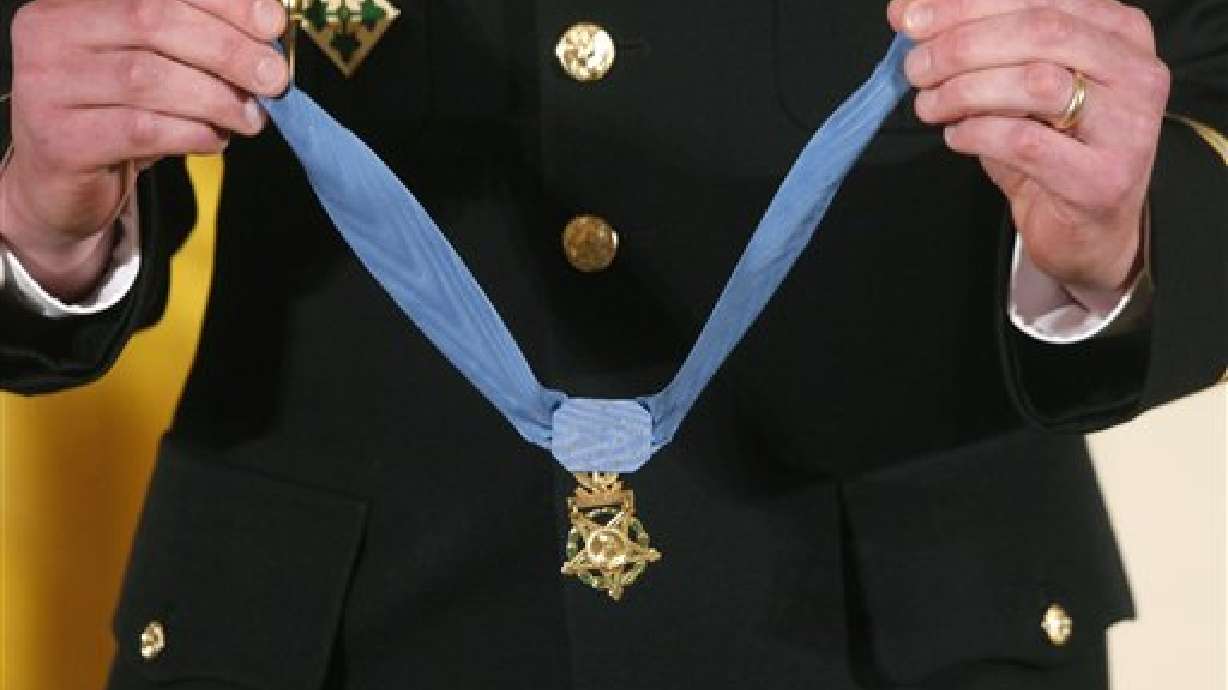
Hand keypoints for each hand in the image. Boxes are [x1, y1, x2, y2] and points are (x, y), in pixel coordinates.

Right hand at [0, 0, 289, 298]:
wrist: (59, 182)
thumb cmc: (114, 115)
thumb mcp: (153, 68)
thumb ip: (196, 45)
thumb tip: (266, 39)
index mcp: (74, 4)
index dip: (224, 2)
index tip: (273, 24)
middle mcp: (50, 35)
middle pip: (154, 22)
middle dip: (229, 50)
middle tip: (274, 79)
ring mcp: (48, 87)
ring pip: (149, 78)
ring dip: (217, 99)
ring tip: (250, 118)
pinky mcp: (63, 141)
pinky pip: (142, 130)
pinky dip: (192, 134)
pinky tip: (214, 139)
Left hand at [886, 0, 1169, 296]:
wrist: (1082, 229)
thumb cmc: (1048, 146)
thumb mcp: (1013, 83)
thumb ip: (972, 42)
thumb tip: (906, 12)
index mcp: (1118, 31)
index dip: (965, 4)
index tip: (909, 19)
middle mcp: (1135, 71)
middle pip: (1040, 30)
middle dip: (962, 45)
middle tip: (916, 68)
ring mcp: (1126, 126)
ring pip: (1036, 82)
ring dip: (965, 90)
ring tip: (930, 105)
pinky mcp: (1101, 178)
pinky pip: (1025, 141)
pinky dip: (977, 133)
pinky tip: (957, 135)